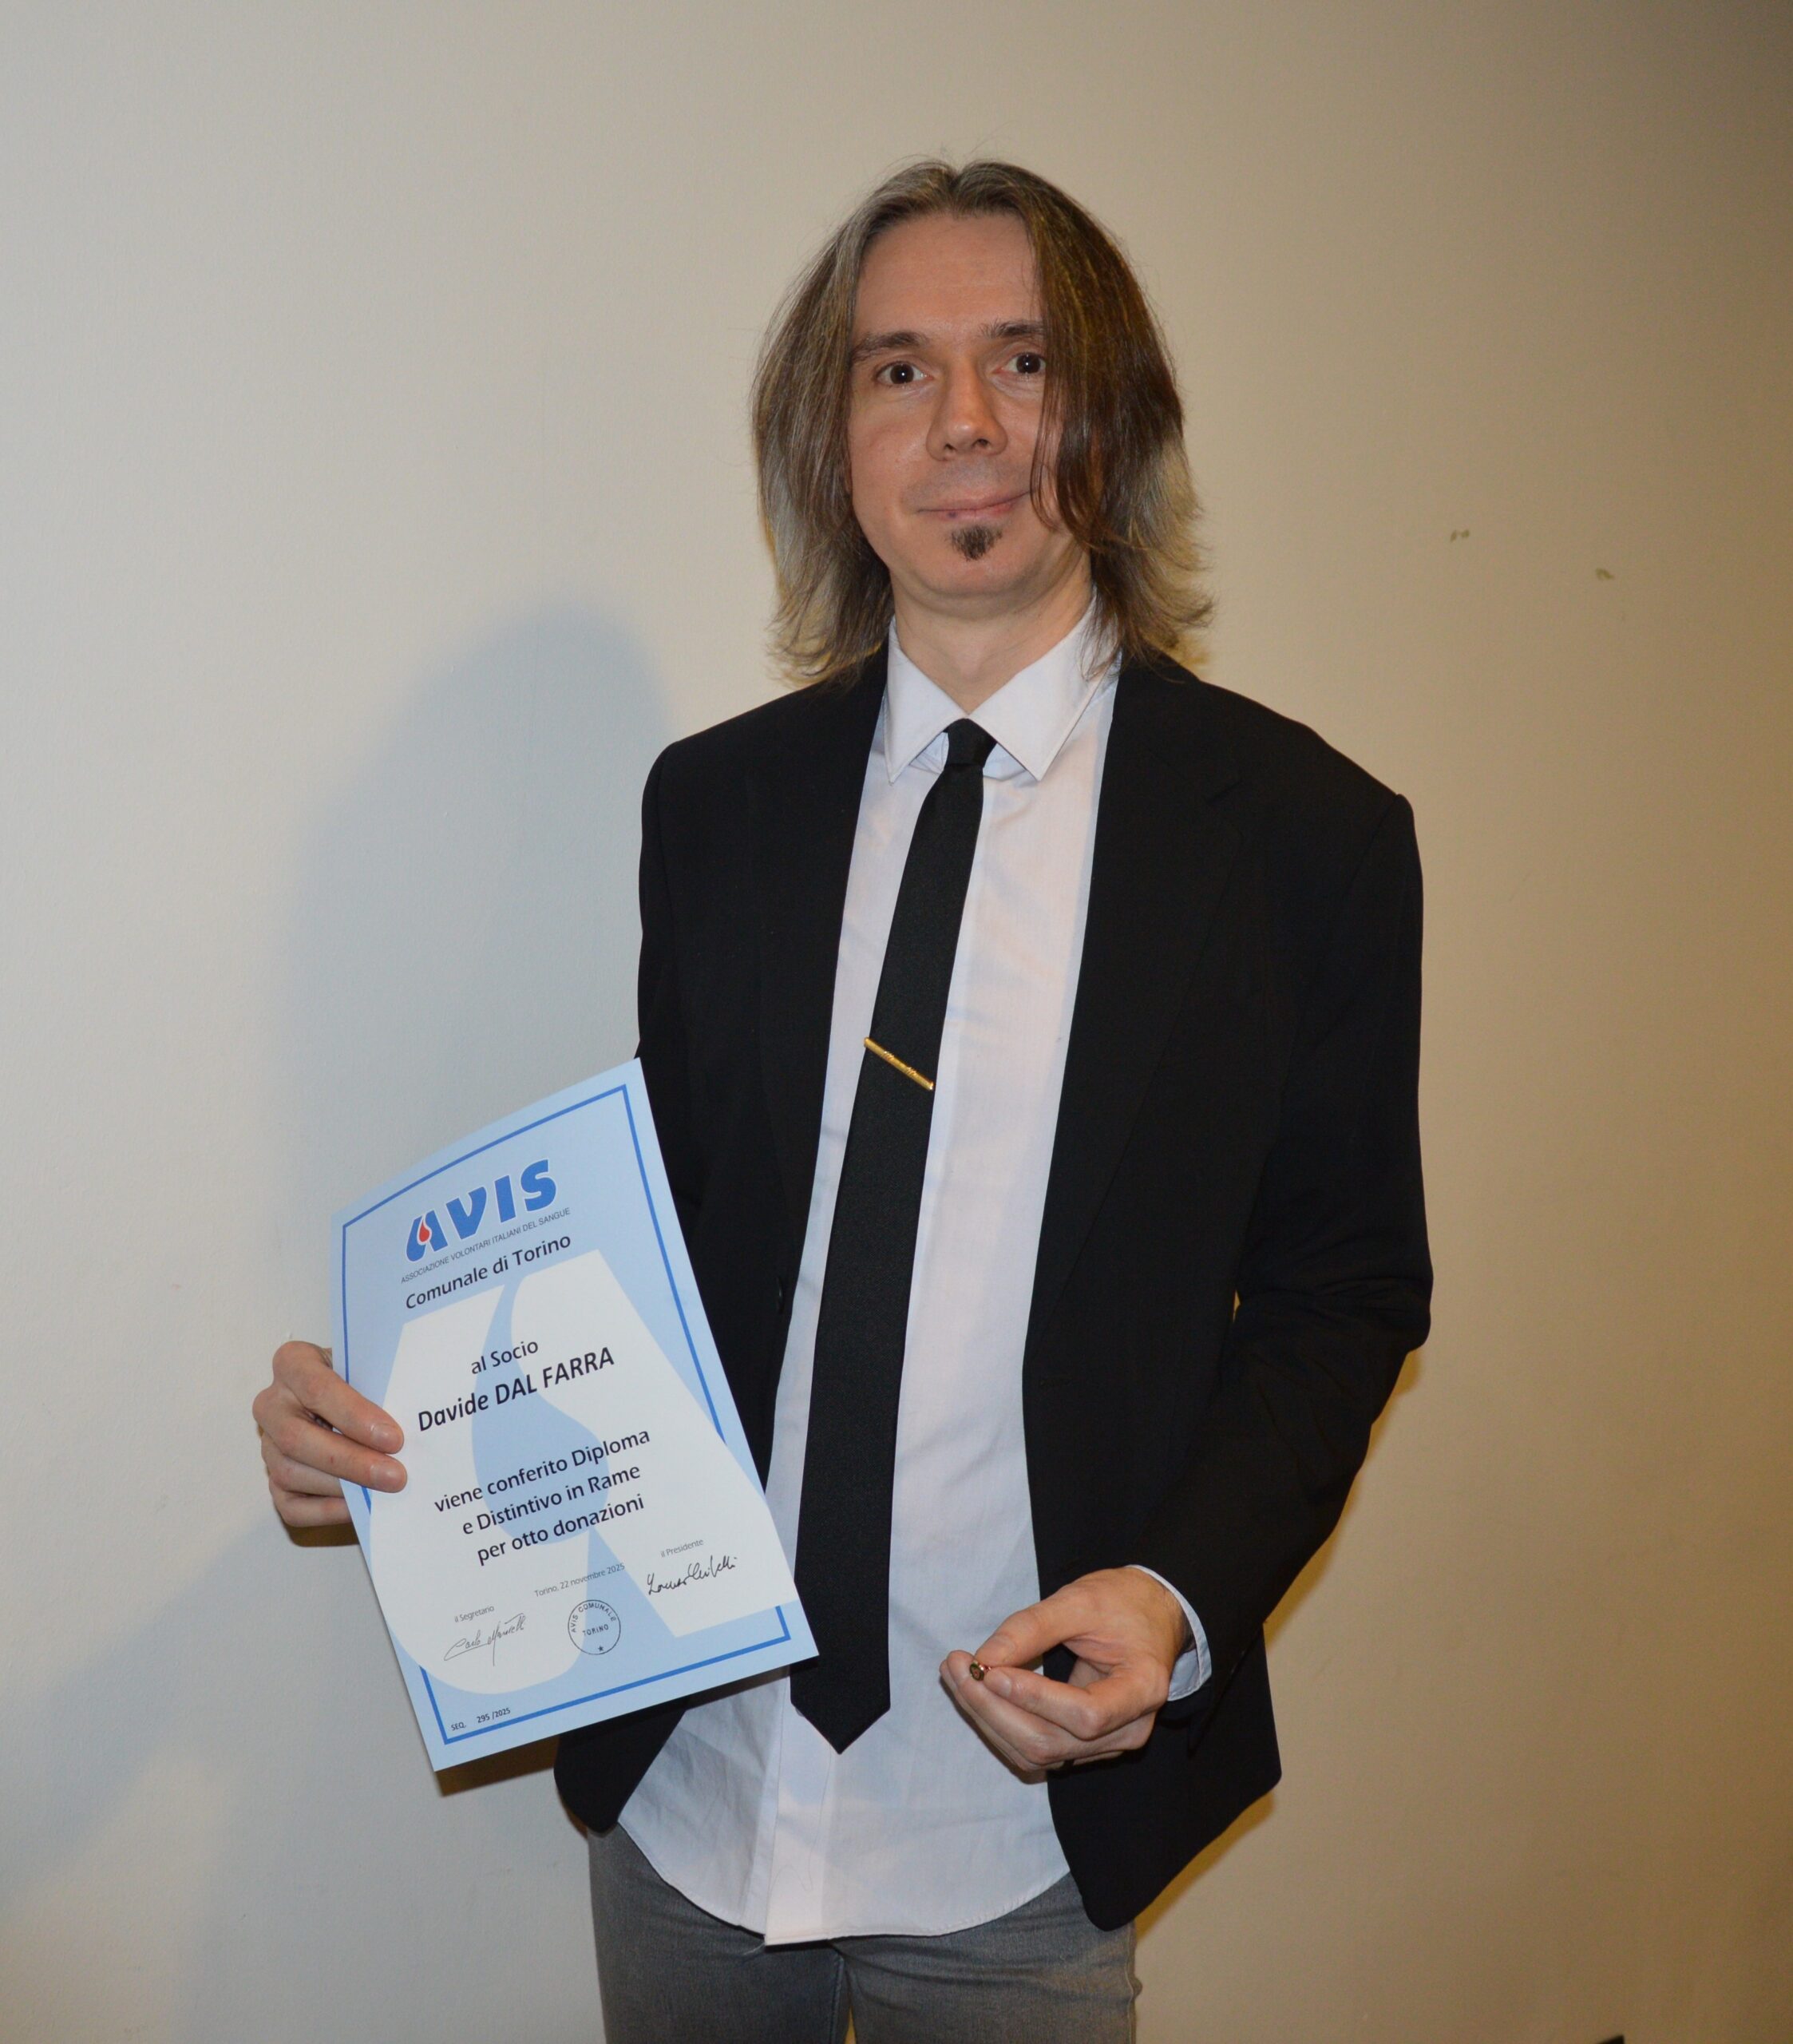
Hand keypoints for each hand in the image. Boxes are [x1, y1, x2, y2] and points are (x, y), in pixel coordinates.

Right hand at [253, 1340, 404, 1527]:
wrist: (349, 1397)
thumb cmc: (362, 1380)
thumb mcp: (368, 1368)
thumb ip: (379, 1386)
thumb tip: (410, 1422)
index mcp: (293, 1363)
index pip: (316, 1388)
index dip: (354, 1415)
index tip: (393, 1438)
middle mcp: (272, 1404)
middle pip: (297, 1438)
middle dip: (350, 1460)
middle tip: (395, 1475)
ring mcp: (268, 1444)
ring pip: (291, 1472)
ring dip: (342, 1486)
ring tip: (385, 1490)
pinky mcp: (273, 1481)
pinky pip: (291, 1505)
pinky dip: (326, 1511)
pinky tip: (360, 1508)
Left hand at [940, 1567, 1190, 1776]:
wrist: (1150, 1614)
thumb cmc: (1122, 1602)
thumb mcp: (1081, 1599)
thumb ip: (1032, 1627)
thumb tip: (984, 1659)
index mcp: (1143, 1688)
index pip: (1087, 1714)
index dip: (1034, 1698)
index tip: (988, 1670)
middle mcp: (1129, 1729)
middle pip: (1052, 1742)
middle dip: (995, 1709)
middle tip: (956, 1667)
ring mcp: (1107, 1744)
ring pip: (1038, 1753)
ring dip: (989, 1718)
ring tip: (957, 1674)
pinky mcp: (1083, 1745)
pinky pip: (1036, 1748)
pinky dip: (1000, 1724)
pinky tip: (976, 1691)